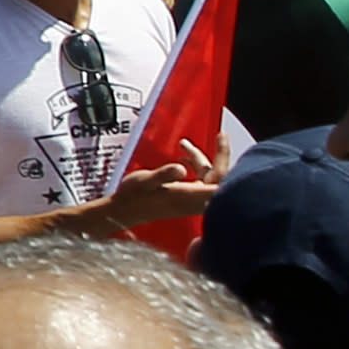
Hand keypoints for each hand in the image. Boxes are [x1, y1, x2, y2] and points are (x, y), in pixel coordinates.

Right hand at [98, 142, 228, 232]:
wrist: (125, 212)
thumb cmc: (133, 198)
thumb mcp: (144, 181)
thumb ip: (163, 175)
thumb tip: (181, 169)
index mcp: (188, 195)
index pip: (219, 179)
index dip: (224, 159)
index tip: (222, 139)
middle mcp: (194, 199)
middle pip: (220, 176)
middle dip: (219, 155)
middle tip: (219, 136)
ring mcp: (192, 199)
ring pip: (210, 177)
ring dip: (201, 159)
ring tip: (184, 145)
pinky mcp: (188, 198)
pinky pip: (202, 180)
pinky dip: (197, 166)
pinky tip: (184, 160)